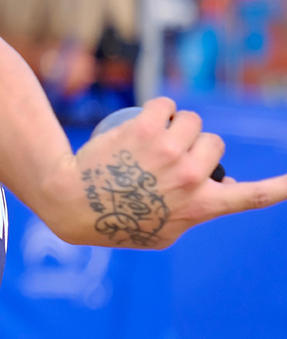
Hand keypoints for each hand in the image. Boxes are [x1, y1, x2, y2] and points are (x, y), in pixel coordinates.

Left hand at [46, 97, 286, 248]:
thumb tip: (226, 184)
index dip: (281, 188)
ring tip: (149, 143)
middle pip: (213, 143)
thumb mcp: (164, 233)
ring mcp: (168, 151)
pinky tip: (143, 120)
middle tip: (164, 161)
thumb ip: (196, 212)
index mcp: (201, 206)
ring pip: (191, 121)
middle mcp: (190, 177)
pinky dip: (158, 109)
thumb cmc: (117, 222)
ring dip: (175, 125)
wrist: (72, 203)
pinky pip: (165, 105)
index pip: (252, 196)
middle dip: (196, 147)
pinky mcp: (145, 129)